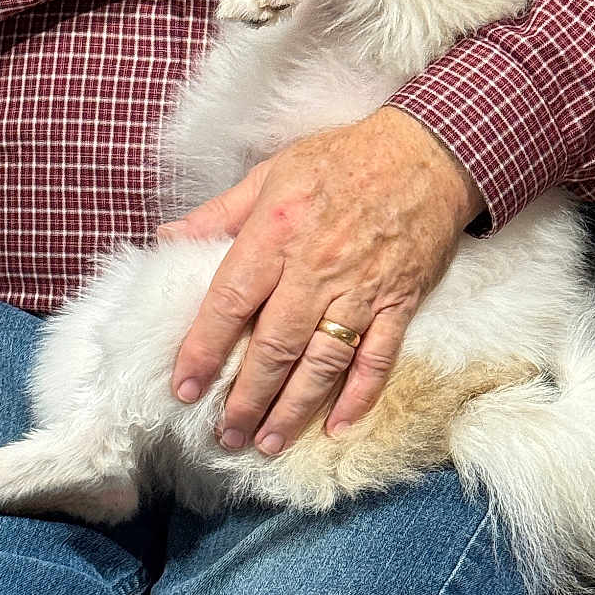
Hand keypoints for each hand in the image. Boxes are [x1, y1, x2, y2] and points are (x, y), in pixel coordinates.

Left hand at [160, 107, 482, 452]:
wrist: (426, 152)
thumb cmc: (342, 158)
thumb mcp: (271, 172)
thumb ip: (219, 212)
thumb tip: (167, 238)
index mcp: (277, 232)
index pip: (230, 301)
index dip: (203, 349)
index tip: (184, 387)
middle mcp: (316, 268)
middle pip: (274, 347)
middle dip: (246, 398)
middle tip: (224, 435)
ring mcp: (361, 290)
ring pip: (322, 362)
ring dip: (293, 408)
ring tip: (267, 443)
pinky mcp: (400, 302)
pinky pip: (378, 358)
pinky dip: (358, 396)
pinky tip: (335, 427)